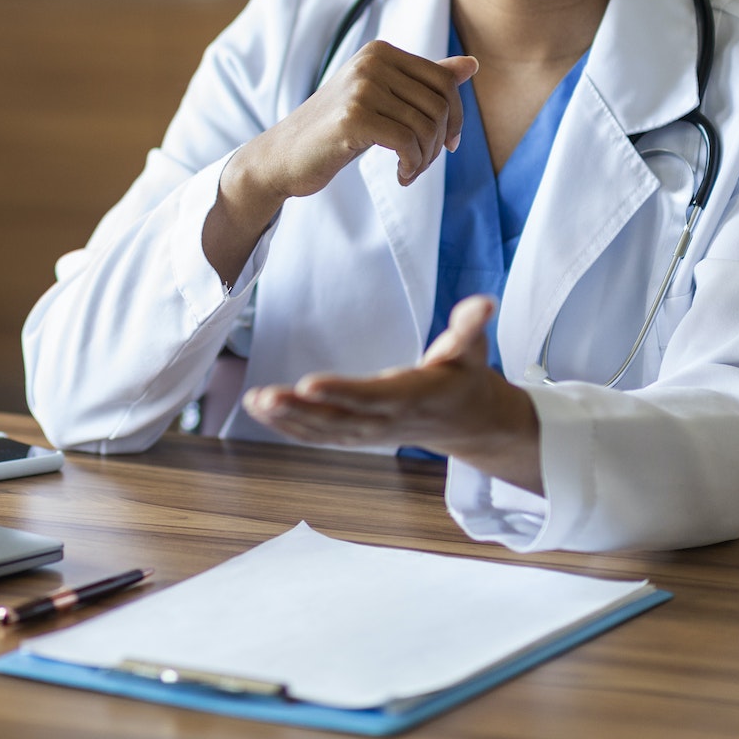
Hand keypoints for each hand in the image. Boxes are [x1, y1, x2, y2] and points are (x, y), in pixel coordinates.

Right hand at [204, 43, 475, 284]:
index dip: (455, 117)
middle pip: (439, 104)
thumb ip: (423, 81)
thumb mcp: (381, 99)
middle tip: (422, 165)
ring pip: (426, 126)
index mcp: (381, 51)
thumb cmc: (334, 129)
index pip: (444, 81)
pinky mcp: (353, 118)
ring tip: (410, 172)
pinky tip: (400, 177)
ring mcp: (361, 87)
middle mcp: (372, 62)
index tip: (446, 145)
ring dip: (425, 159)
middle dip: (439, 142)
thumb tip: (472, 65)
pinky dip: (412, 167)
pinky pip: (407, 143)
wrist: (283, 156)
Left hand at [241, 296, 542, 493]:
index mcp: (413, 396)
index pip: (373, 397)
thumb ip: (470, 326)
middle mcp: (386, 420)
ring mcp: (368, 433)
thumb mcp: (472, 349)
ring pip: (322, 431)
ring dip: (286, 419)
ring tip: (254, 401)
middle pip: (339, 419)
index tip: (308, 385)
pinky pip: (318, 436)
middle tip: (264, 396)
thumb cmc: (464, 377)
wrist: (467, 422)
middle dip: (299, 410)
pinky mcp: (356, 435)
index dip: (342, 393)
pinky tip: (259, 410)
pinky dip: (288, 426)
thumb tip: (484, 303)